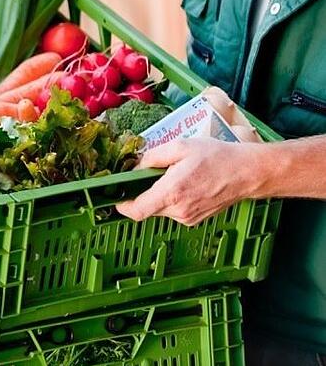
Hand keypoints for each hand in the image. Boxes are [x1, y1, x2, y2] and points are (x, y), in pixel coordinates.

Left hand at [116, 138, 265, 225]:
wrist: (248, 173)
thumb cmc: (217, 157)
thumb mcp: (180, 146)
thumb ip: (152, 156)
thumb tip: (135, 166)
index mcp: (171, 192)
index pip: (136, 210)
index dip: (122, 205)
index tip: (117, 196)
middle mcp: (178, 210)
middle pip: (146, 208)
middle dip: (143, 192)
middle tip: (150, 174)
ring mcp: (187, 217)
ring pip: (160, 209)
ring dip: (159, 194)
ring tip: (174, 176)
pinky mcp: (194, 219)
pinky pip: (173, 210)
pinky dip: (172, 199)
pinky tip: (185, 183)